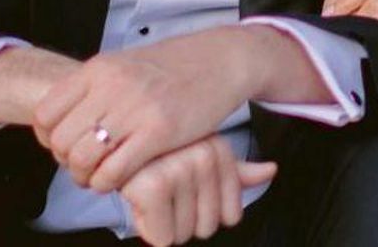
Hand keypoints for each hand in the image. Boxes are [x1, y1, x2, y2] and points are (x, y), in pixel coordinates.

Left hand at [32, 26, 269, 192]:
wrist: (220, 60)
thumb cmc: (172, 66)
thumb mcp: (124, 64)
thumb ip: (94, 88)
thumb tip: (63, 117)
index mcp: (99, 69)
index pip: (46, 113)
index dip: (48, 138)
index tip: (63, 145)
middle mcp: (111, 86)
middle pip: (61, 140)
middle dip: (66, 162)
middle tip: (83, 166)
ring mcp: (135, 109)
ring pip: (82, 159)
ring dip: (85, 177)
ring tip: (98, 176)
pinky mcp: (159, 132)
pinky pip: (114, 171)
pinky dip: (108, 183)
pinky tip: (118, 180)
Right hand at [119, 134, 275, 245]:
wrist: (106, 139)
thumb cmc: (155, 151)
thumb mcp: (200, 153)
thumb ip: (235, 170)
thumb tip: (271, 171)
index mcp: (219, 151)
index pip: (230, 216)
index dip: (201, 210)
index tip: (182, 188)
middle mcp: (204, 157)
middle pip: (207, 228)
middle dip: (181, 217)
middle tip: (163, 189)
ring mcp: (180, 170)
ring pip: (183, 234)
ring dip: (162, 221)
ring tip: (149, 189)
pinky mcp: (153, 186)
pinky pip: (163, 238)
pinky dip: (147, 227)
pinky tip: (138, 197)